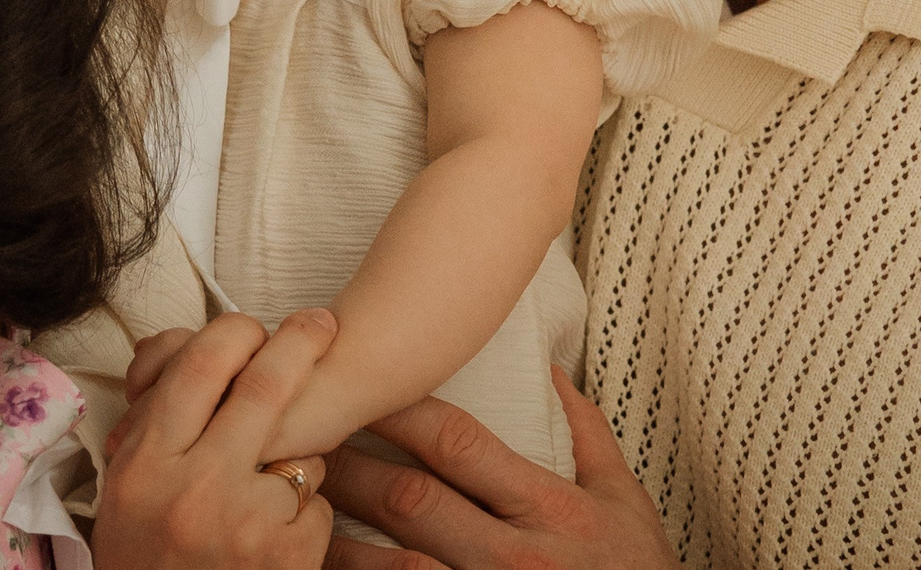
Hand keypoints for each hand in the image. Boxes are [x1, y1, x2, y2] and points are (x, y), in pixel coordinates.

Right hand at [89, 310, 338, 569]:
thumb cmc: (143, 564)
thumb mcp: (127, 492)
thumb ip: (155, 428)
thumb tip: (187, 351)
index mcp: (145, 465)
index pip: (200, 366)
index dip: (235, 333)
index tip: (254, 327)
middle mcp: (194, 488)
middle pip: (265, 385)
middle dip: (301, 343)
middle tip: (321, 326)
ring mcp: (245, 523)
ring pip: (302, 452)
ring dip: (299, 460)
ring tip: (271, 485)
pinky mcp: (287, 557)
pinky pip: (317, 509)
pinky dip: (305, 519)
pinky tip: (275, 542)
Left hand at [315, 368, 677, 569]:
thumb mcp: (624, 501)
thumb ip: (587, 434)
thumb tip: (552, 371)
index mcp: (549, 507)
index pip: (459, 444)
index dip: (402, 411)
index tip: (359, 382)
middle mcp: (514, 554)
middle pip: (410, 498)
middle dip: (350, 465)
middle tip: (300, 438)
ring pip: (393, 564)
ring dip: (338, 536)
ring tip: (295, 508)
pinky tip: (330, 568)